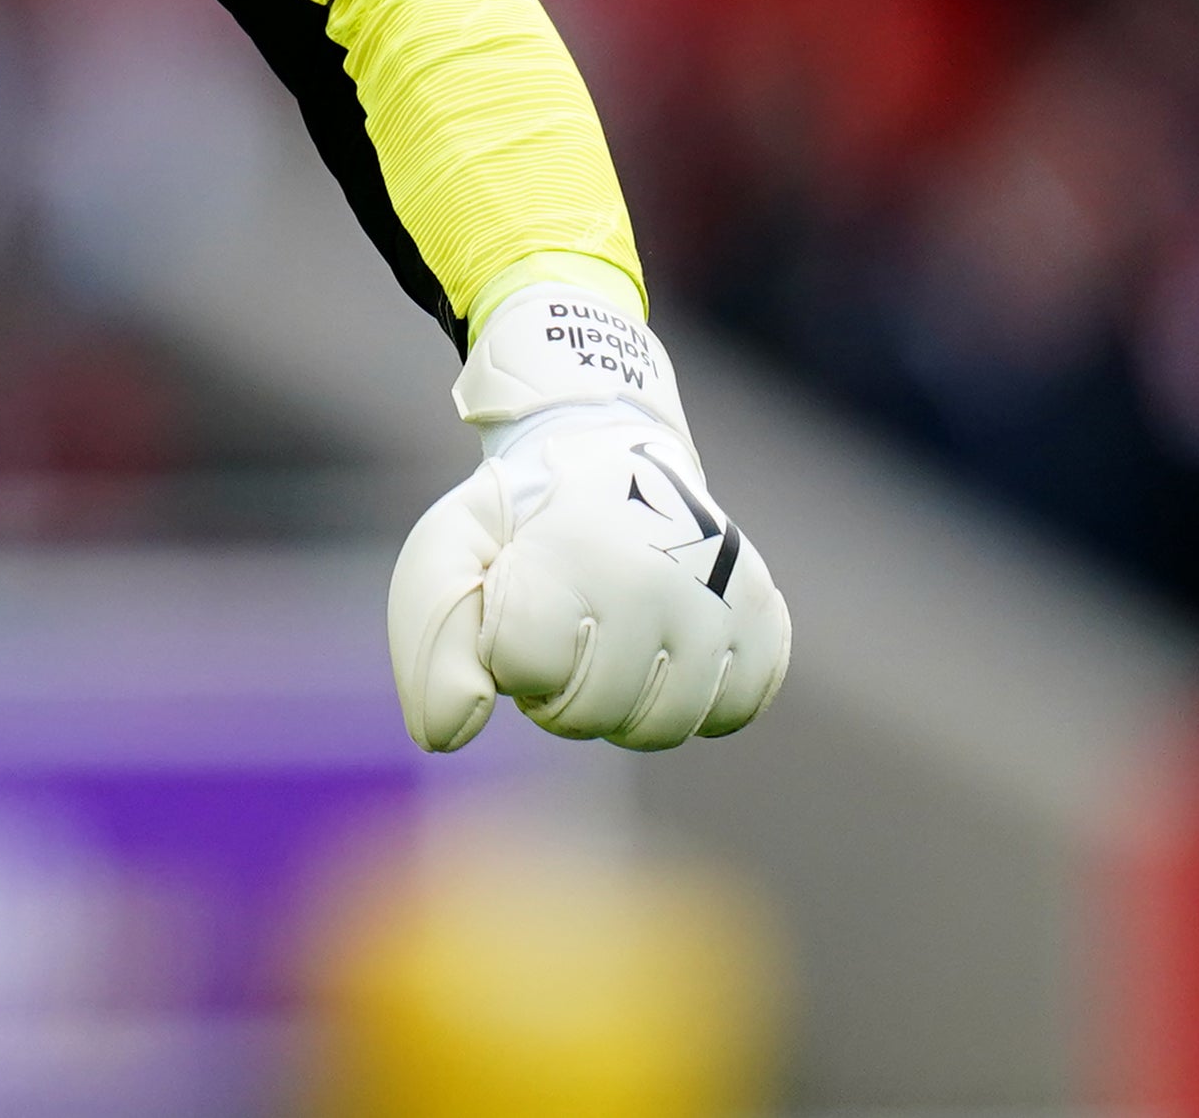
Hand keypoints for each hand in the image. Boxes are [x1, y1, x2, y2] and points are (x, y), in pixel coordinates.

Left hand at [386, 278, 788, 751]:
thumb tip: (450, 734)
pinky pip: (728, 715)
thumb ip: (430, 649)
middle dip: (558, 688)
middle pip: (591, 715)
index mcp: (571, 555)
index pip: (525, 670)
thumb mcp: (448, 556)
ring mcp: (723, 602)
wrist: (611, 462)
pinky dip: (694, 697)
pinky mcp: (767, 623)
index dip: (507, 653)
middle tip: (564, 627)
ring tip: (611, 638)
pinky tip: (669, 646)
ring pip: (662, 727)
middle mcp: (656, 579)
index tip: (516, 606)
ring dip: (623, 701)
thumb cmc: (520, 524)